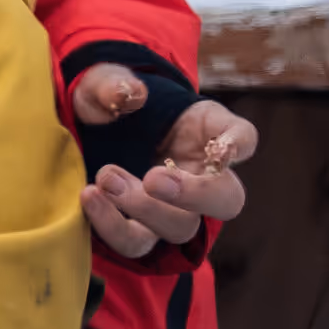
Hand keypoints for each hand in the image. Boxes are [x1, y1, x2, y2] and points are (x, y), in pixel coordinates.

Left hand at [74, 72, 258, 260]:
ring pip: (179, 228)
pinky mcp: (138, 229)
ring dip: (146, 210)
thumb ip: (114, 85)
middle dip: (192, 194)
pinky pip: (134, 242)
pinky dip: (113, 226)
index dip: (237, 144)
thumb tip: (130, 93)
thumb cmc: (108, 104)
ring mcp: (171, 209)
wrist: (87, 133)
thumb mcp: (104, 85)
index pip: (241, 137)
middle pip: (225, 200)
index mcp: (205, 134)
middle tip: (153, 178)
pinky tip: (91, 198)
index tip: (220, 148)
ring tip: (106, 180)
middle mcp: (200, 177)